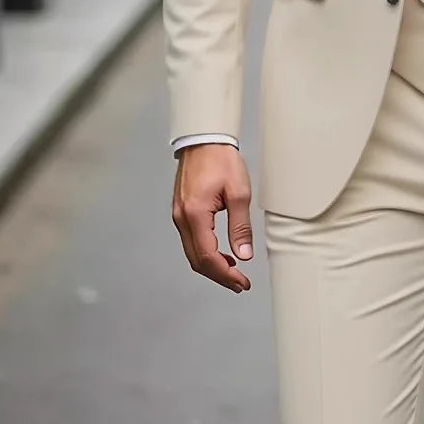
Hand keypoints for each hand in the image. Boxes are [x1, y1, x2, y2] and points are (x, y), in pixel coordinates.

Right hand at [172, 144, 253, 292]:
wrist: (204, 139)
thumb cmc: (221, 160)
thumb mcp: (238, 192)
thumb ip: (240, 226)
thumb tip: (244, 254)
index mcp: (195, 215)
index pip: (208, 257)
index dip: (225, 274)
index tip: (242, 282)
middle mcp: (182, 219)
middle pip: (197, 261)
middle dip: (219, 275)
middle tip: (239, 283)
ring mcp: (179, 215)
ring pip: (192, 253)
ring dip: (212, 265)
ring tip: (234, 271)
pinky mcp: (181, 211)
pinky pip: (191, 240)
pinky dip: (205, 252)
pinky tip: (221, 252)